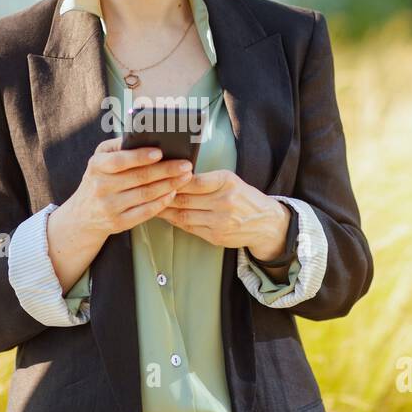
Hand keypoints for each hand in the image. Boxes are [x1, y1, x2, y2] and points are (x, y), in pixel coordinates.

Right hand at [62, 137, 194, 243]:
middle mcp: (100, 186)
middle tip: (185, 165)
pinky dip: (161, 202)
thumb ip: (119, 147)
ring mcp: (109, 207)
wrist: (83, 215)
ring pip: (145, 194)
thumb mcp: (100, 159)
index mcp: (96, 165)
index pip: (119, 160)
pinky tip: (173, 193)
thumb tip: (146, 137)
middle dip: (166, 170)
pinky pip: (145, 212)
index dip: (140, 157)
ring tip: (185, 177)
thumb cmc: (99, 179)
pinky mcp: (118, 223)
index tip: (160, 152)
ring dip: (169, 185)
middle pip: (139, 177)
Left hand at [153, 168, 289, 255]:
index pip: (194, 180)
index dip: (174, 179)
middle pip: (185, 199)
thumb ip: (206, 180)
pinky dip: (174, 221)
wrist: (265, 222)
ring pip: (183, 215)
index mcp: (227, 182)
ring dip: (164, 210)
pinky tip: (164, 215)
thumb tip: (176, 177)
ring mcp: (219, 221)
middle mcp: (224, 202)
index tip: (159, 176)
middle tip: (146, 191)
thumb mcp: (230, 180)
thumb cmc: (244, 197)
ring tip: (150, 204)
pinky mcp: (216, 236)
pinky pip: (189, 227)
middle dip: (163, 195)